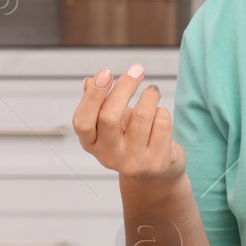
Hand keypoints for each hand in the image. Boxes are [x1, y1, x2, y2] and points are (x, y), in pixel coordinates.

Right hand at [73, 65, 184, 190]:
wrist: (154, 174)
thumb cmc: (129, 140)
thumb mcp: (110, 123)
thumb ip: (98, 104)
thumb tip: (89, 82)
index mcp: (91, 143)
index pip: (82, 121)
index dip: (92, 96)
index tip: (105, 72)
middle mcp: (108, 156)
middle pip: (110, 116)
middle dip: (125, 86)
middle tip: (137, 70)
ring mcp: (132, 162)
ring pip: (141, 116)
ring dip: (150, 96)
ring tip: (152, 91)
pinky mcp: (156, 163)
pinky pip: (162, 124)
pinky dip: (163, 112)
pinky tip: (160, 115)